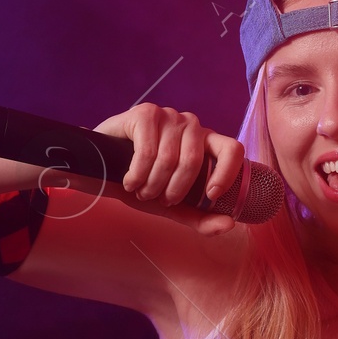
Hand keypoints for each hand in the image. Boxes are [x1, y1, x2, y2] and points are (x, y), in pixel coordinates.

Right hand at [89, 102, 246, 234]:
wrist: (105, 170)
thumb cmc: (145, 184)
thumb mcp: (175, 207)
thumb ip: (201, 218)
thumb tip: (229, 224)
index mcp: (205, 143)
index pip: (232, 149)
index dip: (226, 173)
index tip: (210, 195)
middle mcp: (191, 125)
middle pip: (193, 161)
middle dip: (173, 190)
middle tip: (156, 198)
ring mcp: (168, 116)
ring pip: (168, 159)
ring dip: (151, 185)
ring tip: (141, 190)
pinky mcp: (145, 114)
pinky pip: (147, 152)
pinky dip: (137, 174)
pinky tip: (130, 180)